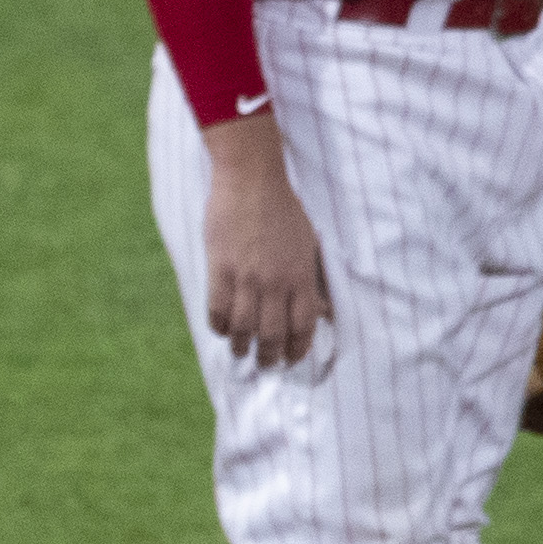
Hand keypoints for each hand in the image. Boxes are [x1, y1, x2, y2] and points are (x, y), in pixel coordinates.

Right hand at [199, 111, 328, 366]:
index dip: (297, 350)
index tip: (291, 360)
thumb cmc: (284, 209)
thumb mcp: (310, 243)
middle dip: (270, 357)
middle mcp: (276, 282)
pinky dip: (219, 326)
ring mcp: (246, 277)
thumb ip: (315, 279)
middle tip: (265, 363)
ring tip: (241, 351)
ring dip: (242, 346)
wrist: (251, 180)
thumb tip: (324, 311)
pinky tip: (222, 329)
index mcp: (301, 276)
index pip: (303, 327)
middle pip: (273, 335)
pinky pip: (218, 310)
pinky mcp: (220, 269)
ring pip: (244, 328)